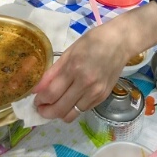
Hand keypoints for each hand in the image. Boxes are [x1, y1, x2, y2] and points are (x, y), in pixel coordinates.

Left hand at [33, 1, 156, 122]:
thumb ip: (53, 71)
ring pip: (71, 115)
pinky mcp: (102, 97)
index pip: (51, 93)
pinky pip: (82, 111)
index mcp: (75, 68)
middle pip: (59, 109)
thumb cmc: (93, 41)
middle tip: (41, 107)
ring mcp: (95, 93)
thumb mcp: (70, 51)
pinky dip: (73, 109)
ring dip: (59, 113)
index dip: (39, 100)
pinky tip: (70, 99)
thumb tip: (36, 88)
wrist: (120, 42)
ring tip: (55, 105)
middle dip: (45, 112)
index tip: (35, 99)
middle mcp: (85, 84)